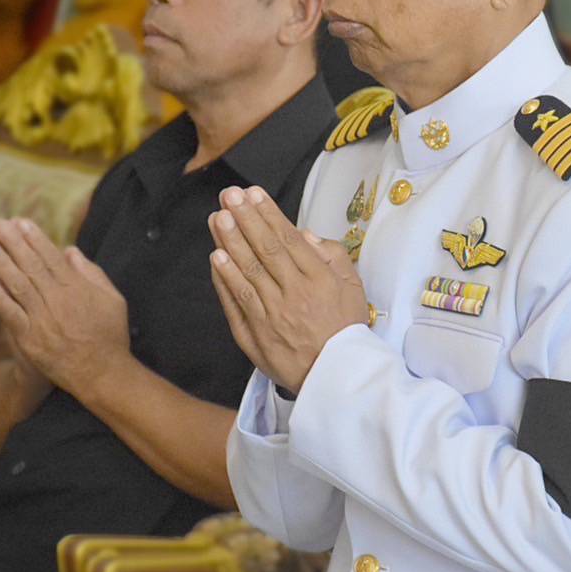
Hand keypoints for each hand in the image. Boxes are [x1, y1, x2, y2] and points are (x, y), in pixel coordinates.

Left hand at [0, 218, 130, 400]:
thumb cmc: (110, 336)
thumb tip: (70, 251)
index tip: (20, 222)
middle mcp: (58, 300)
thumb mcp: (113, 300)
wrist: (102, 373)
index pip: (51, 258)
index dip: (34, 239)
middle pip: (31, 265)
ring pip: (17, 284)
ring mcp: (42, 319)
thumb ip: (93, 273)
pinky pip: (9, 313)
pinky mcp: (30, 338)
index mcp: (77, 288)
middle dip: (12, 242)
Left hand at [207, 186, 369, 392]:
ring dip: (230, 242)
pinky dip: (225, 280)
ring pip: (246, 272)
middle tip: (230, 196)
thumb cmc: (345, 331)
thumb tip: (306, 235)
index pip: (288, 240)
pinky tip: (216, 258)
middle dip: (245, 219)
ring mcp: (271, 315)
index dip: (268, 214)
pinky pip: (236, 303)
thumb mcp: (354, 288)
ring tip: (217, 218)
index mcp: (319, 281)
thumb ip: (334, 256)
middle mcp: (293, 295)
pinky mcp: (254, 335)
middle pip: (264, 250)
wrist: (336, 378)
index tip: (254, 194)